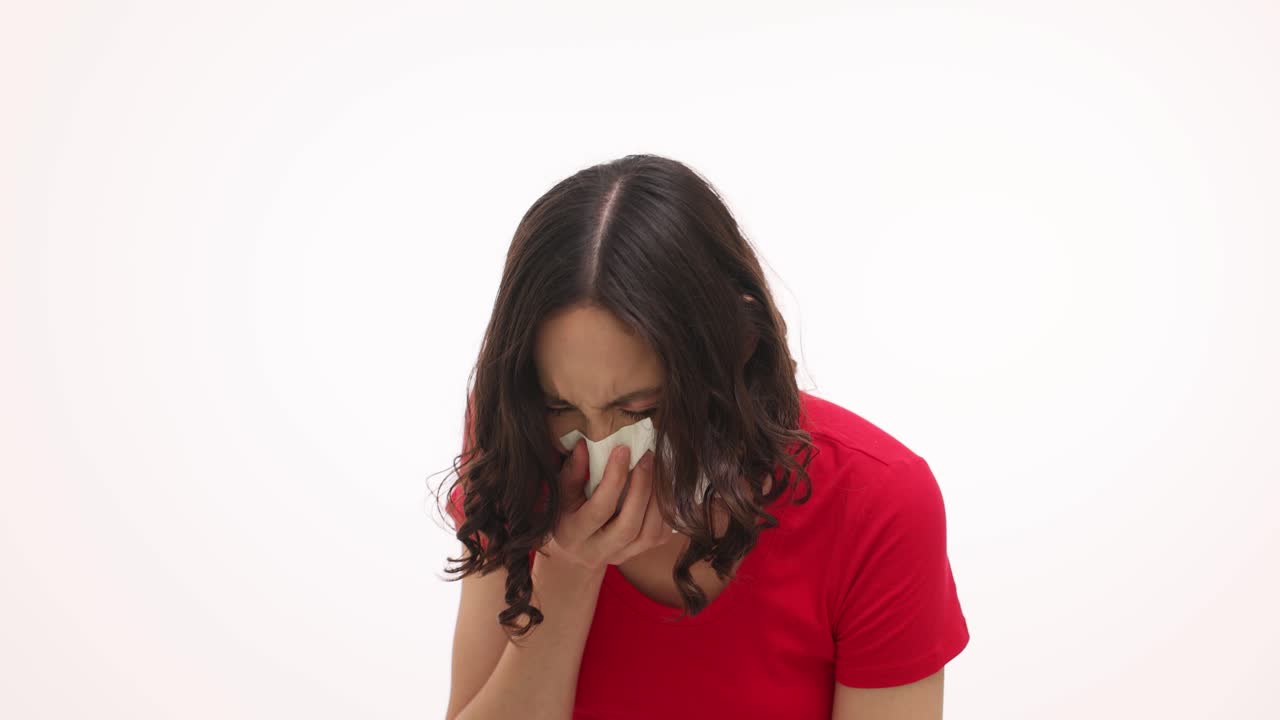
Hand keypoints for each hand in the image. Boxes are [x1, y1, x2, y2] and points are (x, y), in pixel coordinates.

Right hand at [542, 438, 675, 572]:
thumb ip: (573, 472)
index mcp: (575, 533)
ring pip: (650, 533)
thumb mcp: (562, 495)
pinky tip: (664, 487)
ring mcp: (622, 555)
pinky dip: (666, 510)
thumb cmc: (566, 517)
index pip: (600, 508)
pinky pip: (660, 535)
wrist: (575, 555)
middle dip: (642, 488)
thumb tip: (584, 444)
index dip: (614, 479)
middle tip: (646, 457)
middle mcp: (600, 549)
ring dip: (658, 498)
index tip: (623, 450)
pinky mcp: (640, 553)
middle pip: (629, 524)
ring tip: (659, 469)